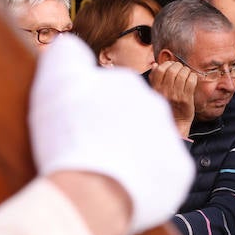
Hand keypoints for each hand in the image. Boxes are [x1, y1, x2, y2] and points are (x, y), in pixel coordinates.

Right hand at [30, 35, 193, 234]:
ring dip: (131, 153)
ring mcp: (170, 136)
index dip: (90, 110)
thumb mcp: (54, 85)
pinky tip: (126, 186)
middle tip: (91, 151)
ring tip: (108, 173)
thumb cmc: (70, 138)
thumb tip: (67, 42)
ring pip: (148, 142)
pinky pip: (162, 170)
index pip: (108, 92)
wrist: (95, 192)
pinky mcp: (180, 169)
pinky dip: (146, 178)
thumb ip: (63, 57)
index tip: (78, 128)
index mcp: (124, 83)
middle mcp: (154, 103)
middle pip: (131, 116)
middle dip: (115, 129)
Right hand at [147, 59, 196, 135]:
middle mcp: (165, 92)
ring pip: (183, 74)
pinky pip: (191, 82)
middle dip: (178, 66)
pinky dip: (192, 77)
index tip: (171, 65)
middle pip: (172, 70)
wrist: (176, 122)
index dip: (167, 64)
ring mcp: (176, 96)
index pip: (160, 70)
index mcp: (156, 89)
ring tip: (186, 73)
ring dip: (186, 70)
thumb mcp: (156, 92)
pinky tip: (191, 78)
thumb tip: (155, 65)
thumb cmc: (167, 105)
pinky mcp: (186, 99)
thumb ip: (154, 79)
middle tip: (181, 68)